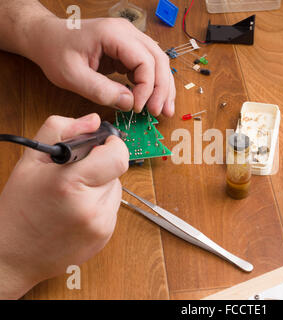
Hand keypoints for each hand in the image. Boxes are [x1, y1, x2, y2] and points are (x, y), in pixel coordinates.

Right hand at [0, 114, 128, 298]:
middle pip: (117, 171)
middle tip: (77, 173)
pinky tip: (77, 210)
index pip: (118, 157)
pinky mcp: (105, 236)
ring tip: (73, 195)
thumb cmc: (19, 209)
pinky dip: (100, 203)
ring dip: (101, 186)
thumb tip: (93, 121)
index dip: (113, 145)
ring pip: (116, 189)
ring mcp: (100, 224)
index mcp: (70, 184)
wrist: (13, 257)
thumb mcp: (31, 161)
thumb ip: (62, 130)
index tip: (102, 143)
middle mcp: (90, 207)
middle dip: (101, 166)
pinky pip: (112, 207)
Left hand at [23, 16, 174, 116]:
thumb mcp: (72, 75)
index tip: (138, 107)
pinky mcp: (128, 50)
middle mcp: (127, 32)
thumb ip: (100, 90)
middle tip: (159, 112)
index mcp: (113, 34)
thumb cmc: (55, 50)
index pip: (144, 61)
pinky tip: (154, 100)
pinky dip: (154, 84)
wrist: (47, 37)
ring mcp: (130, 39)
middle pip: (158, 60)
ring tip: (164, 109)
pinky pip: (149, 66)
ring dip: (163, 87)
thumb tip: (129, 103)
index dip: (147, 87)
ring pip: (158, 63)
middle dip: (162, 89)